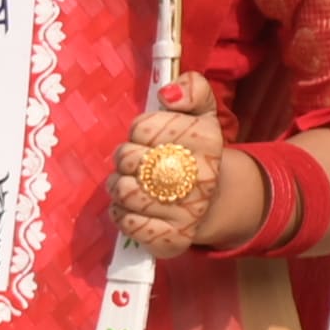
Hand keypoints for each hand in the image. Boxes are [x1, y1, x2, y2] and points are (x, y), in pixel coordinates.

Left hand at [110, 73, 236, 256]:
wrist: (210, 200)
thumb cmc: (194, 151)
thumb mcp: (201, 112)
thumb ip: (192, 89)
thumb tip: (169, 93)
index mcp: (207, 140)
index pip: (141, 127)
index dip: (138, 131)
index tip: (149, 138)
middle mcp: (201, 178)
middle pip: (128, 159)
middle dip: (125, 159)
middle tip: (135, 163)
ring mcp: (187, 212)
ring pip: (123, 191)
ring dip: (119, 186)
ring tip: (131, 183)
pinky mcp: (172, 240)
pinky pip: (128, 223)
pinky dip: (121, 213)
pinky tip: (133, 207)